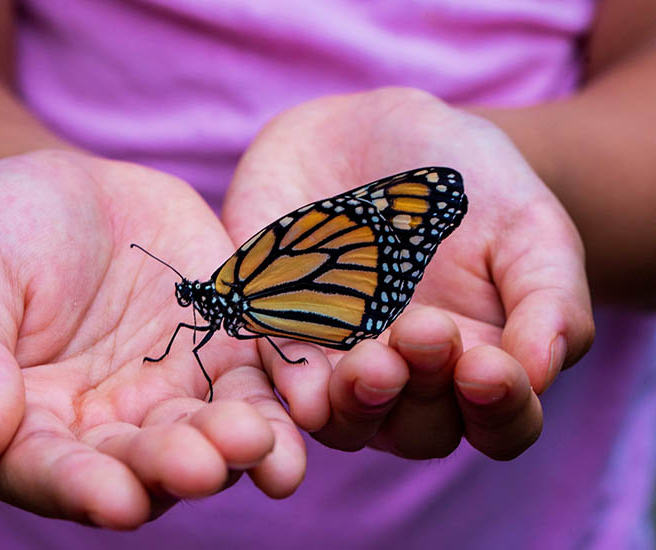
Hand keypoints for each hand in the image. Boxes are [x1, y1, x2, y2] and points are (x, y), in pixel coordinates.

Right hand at [0, 150, 304, 527]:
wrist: (71, 191)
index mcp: (28, 427)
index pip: (50, 472)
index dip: (80, 489)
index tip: (115, 500)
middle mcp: (106, 428)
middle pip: (142, 465)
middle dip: (174, 468)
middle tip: (205, 465)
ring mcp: (172, 394)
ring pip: (209, 436)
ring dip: (239, 449)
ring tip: (261, 444)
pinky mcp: (224, 354)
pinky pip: (258, 384)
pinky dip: (283, 398)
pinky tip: (308, 404)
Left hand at [222, 88, 594, 459]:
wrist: (375, 132)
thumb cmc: (469, 184)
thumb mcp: (528, 226)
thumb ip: (549, 298)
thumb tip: (541, 372)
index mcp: (478, 363)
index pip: (501, 423)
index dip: (501, 409)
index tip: (489, 367)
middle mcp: (408, 379)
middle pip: (418, 430)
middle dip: (422, 393)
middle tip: (423, 331)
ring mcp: (339, 361)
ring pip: (345, 421)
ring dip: (357, 404)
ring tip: (369, 363)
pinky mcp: (278, 332)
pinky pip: (279, 373)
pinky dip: (290, 382)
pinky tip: (303, 383)